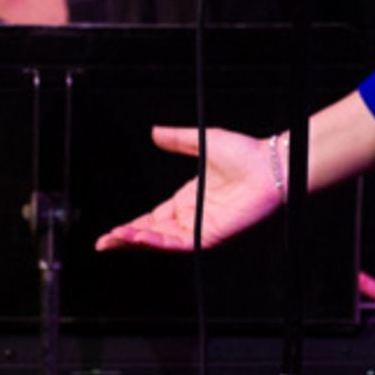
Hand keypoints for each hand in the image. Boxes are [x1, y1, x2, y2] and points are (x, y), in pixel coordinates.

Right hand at [96, 125, 279, 252]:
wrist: (271, 165)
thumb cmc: (246, 154)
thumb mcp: (202, 141)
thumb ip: (177, 139)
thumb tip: (154, 131)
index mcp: (188, 201)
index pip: (153, 218)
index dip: (132, 225)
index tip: (111, 231)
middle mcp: (193, 217)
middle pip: (153, 234)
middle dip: (126, 239)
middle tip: (103, 242)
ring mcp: (202, 228)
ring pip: (162, 241)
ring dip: (137, 241)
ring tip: (114, 240)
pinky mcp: (212, 235)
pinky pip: (180, 243)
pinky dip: (158, 241)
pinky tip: (139, 237)